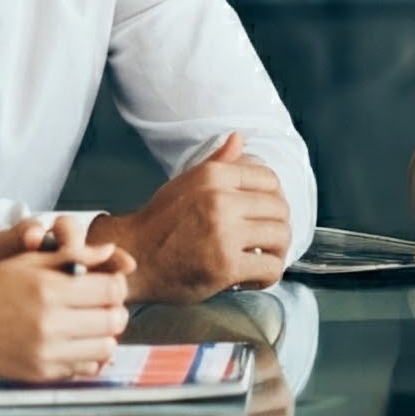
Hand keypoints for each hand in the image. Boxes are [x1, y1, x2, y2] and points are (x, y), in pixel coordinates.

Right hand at [0, 229, 130, 382]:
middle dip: (114, 310)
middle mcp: (51, 324)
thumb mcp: (27, 261)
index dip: (116, 284)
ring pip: (106, 348)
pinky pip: (85, 368)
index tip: (107, 283)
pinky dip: (86, 355)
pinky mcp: (42, 374)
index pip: (112, 290)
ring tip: (89, 324)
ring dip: (104, 335)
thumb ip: (73, 256)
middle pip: (115, 320)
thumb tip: (110, 251)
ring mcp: (47, 353)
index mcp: (50, 290)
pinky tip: (72, 342)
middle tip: (102, 304)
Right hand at [92, 133, 292, 300]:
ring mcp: (224, 233)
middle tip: (268, 240)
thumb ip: (217, 163)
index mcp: (213, 176)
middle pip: (280, 208)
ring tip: (265, 258)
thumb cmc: (158, 224)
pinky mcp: (225, 265)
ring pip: (281, 236)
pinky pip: (270, 267)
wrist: (133, 257)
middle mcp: (220, 200)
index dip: (275, 198)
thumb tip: (238, 138)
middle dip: (279, 226)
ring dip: (279, 252)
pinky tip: (255, 277)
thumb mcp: (185, 183)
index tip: (268, 214)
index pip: (269, 179)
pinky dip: (269, 275)